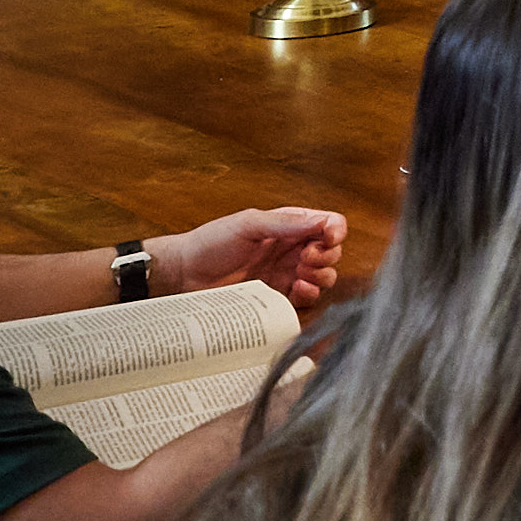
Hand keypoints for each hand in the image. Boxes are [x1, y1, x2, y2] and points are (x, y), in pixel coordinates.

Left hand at [159, 207, 349, 309]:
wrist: (185, 274)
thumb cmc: (211, 243)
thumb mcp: (248, 224)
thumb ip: (286, 222)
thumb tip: (322, 222)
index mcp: (288, 224)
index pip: (328, 223)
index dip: (335, 231)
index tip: (328, 238)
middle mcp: (291, 248)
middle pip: (331, 251)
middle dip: (326, 255)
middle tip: (305, 258)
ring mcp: (287, 273)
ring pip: (324, 276)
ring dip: (321, 275)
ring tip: (301, 275)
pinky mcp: (279, 297)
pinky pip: (307, 298)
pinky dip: (310, 294)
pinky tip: (298, 289)